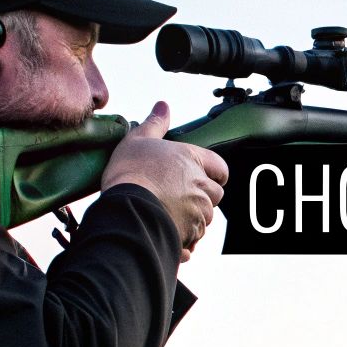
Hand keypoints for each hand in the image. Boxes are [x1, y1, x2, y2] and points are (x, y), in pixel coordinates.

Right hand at [102, 102, 227, 262]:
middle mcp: (201, 185)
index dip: (213, 173)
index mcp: (192, 159)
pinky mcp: (192, 233)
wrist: (126, 209)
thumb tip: (163, 105)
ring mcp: (199, 210)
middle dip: (201, 199)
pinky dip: (183, 240)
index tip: (199, 177)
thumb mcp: (137, 139)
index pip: (220, 167)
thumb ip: (154, 123)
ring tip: (165, 217)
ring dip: (191, 220)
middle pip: (215, 195)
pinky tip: (165, 234)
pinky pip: (194, 240)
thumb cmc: (129, 173)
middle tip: (175, 199)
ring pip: (204, 219)